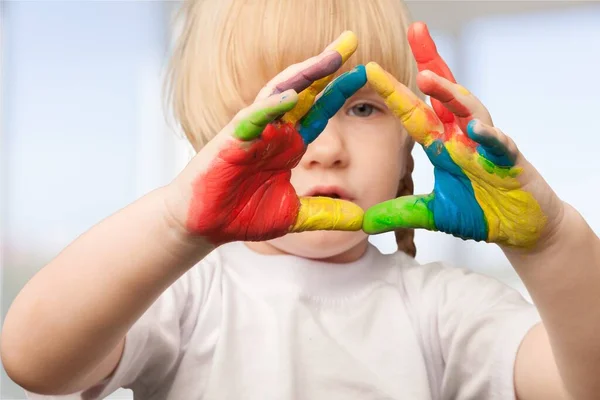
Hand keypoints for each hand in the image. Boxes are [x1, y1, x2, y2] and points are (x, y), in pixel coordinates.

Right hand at [168, 32, 366, 244]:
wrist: (206, 226)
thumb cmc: (242, 215)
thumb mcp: (295, 216)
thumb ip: (326, 214)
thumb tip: (361, 219)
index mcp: (288, 145)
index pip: (319, 111)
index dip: (339, 91)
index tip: (364, 71)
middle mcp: (273, 131)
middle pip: (304, 90)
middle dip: (326, 66)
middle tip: (350, 40)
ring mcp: (253, 131)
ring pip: (280, 93)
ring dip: (304, 74)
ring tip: (331, 56)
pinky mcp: (232, 140)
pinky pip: (253, 117)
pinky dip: (271, 106)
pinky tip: (292, 95)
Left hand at [363, 23, 563, 248]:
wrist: (523, 228)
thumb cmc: (482, 212)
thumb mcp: (435, 214)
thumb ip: (402, 213)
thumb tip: (365, 221)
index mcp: (443, 146)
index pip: (415, 113)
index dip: (395, 91)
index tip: (371, 68)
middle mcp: (464, 138)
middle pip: (446, 94)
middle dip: (430, 63)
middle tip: (415, 31)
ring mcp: (488, 147)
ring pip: (471, 110)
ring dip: (451, 93)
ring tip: (426, 78)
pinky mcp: (511, 163)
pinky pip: (500, 145)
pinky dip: (488, 136)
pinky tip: (473, 128)